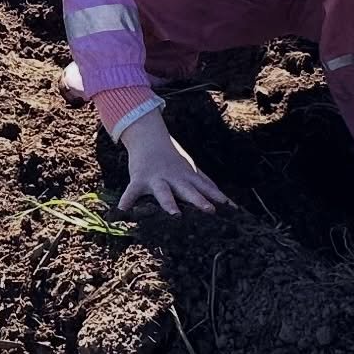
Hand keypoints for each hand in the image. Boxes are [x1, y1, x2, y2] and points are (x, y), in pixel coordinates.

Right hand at [115, 112, 229, 215]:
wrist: (148, 138)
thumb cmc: (172, 159)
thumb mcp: (190, 170)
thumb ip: (205, 184)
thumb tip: (225, 199)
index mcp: (187, 177)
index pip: (206, 188)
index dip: (218, 197)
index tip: (232, 209)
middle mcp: (174, 179)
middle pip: (189, 191)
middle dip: (199, 200)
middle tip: (210, 211)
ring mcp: (157, 179)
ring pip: (164, 192)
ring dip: (169, 203)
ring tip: (175, 214)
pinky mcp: (139, 180)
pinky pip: (132, 192)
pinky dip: (127, 200)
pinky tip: (122, 210)